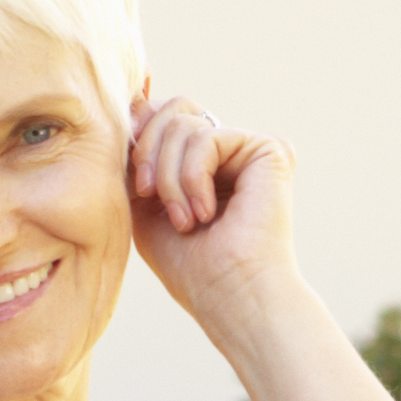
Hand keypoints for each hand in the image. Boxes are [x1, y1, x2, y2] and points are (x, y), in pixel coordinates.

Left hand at [124, 86, 296, 327]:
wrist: (228, 295)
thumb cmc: (188, 265)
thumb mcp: (142, 203)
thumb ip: (137, 156)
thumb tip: (131, 105)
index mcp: (201, 162)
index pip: (162, 115)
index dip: (138, 133)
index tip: (134, 182)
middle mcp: (229, 151)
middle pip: (172, 109)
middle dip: (146, 151)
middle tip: (147, 196)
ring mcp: (249, 149)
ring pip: (183, 123)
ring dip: (169, 177)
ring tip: (184, 220)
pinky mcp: (269, 149)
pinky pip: (206, 136)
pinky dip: (192, 177)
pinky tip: (205, 213)